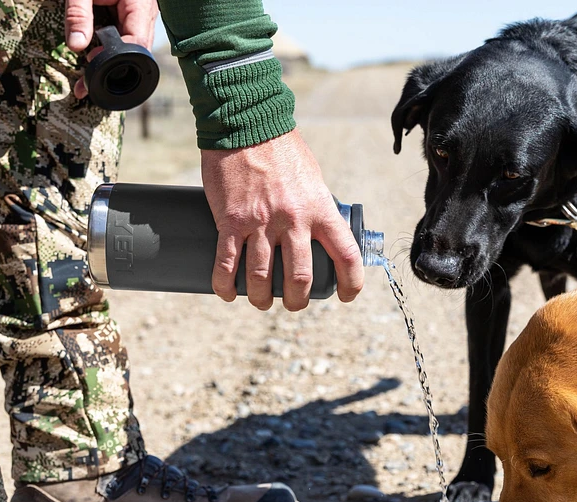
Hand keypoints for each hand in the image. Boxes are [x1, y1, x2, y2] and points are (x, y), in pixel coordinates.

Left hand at [64, 0, 157, 98]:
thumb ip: (78, 14)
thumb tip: (76, 46)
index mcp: (140, 6)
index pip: (137, 43)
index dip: (117, 58)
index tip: (92, 64)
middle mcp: (146, 16)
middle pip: (136, 52)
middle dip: (113, 68)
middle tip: (86, 86)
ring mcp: (141, 18)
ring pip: (131, 48)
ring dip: (112, 61)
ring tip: (86, 78)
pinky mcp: (132, 18)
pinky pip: (125, 38)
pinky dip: (111, 49)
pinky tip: (94, 59)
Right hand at [201, 129, 364, 310]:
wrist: (246, 123)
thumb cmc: (282, 149)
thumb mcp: (312, 178)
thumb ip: (316, 206)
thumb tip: (318, 232)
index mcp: (320, 209)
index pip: (346, 254)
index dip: (351, 282)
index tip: (346, 295)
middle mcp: (293, 220)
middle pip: (299, 278)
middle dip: (297, 300)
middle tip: (293, 302)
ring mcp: (260, 223)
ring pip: (261, 277)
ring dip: (261, 298)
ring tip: (260, 301)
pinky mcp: (230, 221)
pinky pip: (226, 263)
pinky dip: (226, 285)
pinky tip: (228, 293)